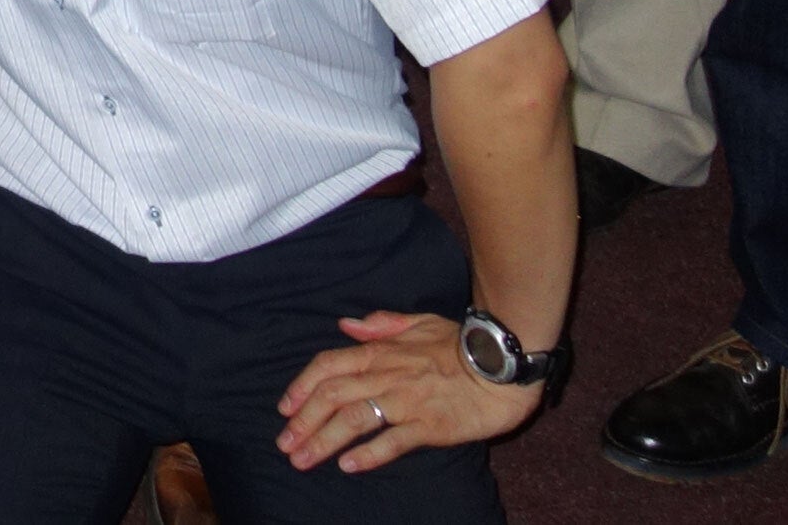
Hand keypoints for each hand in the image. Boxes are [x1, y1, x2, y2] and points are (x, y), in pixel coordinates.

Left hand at [275, 311, 542, 472]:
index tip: (284, 408)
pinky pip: (394, 440)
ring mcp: (408, 401)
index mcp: (382, 351)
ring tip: (302, 460)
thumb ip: (381, 325)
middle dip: (303, 421)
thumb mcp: (420, 322)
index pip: (329, 365)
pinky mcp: (431, 425)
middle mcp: (388, 376)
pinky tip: (349, 466)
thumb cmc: (463, 343)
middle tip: (284, 445)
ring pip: (355, 419)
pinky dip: (369, 453)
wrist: (504, 362)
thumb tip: (346, 325)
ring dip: (324, 440)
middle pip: (333, 396)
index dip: (302, 386)